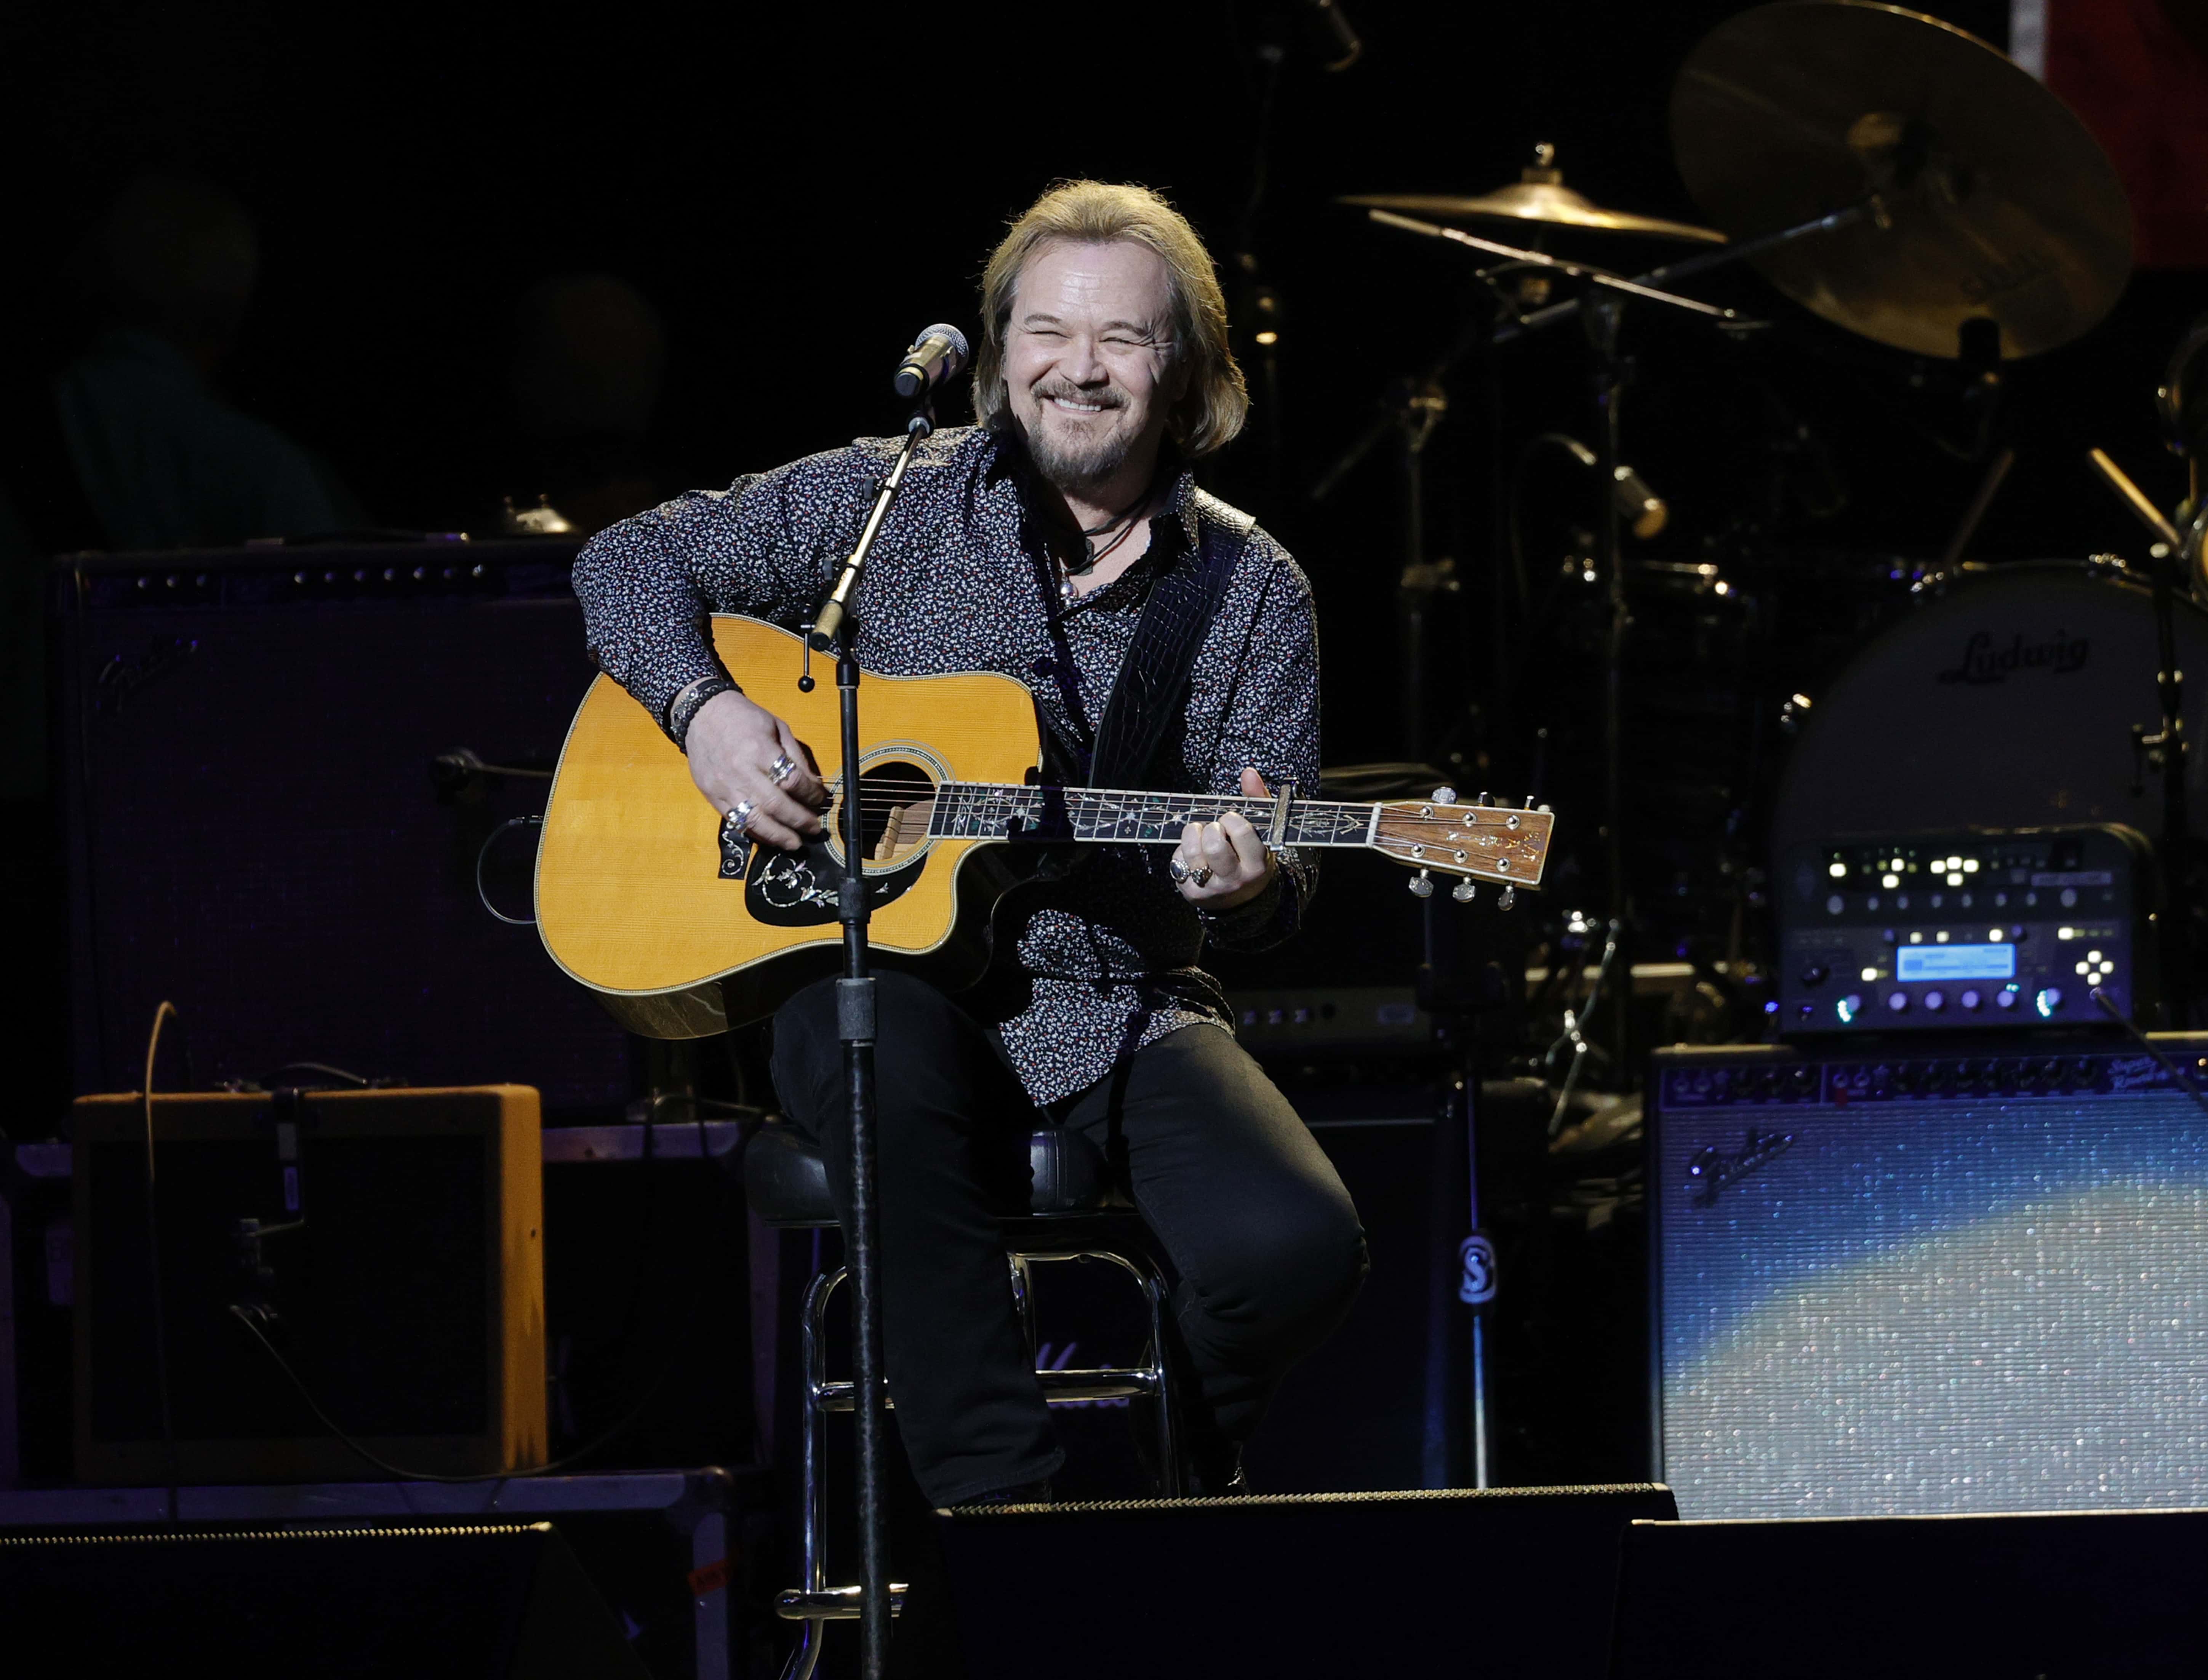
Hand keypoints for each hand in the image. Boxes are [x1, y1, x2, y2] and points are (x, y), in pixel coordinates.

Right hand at [685, 689, 825, 850]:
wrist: (702, 715)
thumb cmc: (744, 718)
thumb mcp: (778, 727)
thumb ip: (796, 757)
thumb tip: (814, 786)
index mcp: (759, 750)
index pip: (792, 781)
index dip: (811, 794)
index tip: (821, 800)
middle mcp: (741, 772)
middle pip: (775, 805)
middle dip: (798, 820)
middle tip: (814, 829)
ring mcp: (724, 787)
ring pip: (754, 820)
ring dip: (778, 836)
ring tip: (795, 843)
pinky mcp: (712, 797)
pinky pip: (736, 821)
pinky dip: (756, 832)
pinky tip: (770, 837)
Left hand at [1173, 768, 1279, 911]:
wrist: (1243, 900)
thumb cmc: (1250, 857)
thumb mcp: (1262, 832)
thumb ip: (1257, 800)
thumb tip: (1248, 773)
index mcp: (1257, 864)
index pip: (1242, 833)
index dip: (1231, 820)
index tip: (1230, 821)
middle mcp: (1235, 880)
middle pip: (1214, 846)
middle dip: (1211, 829)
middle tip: (1215, 830)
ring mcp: (1211, 888)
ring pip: (1191, 852)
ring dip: (1192, 835)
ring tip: (1201, 836)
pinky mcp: (1191, 892)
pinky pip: (1178, 861)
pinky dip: (1182, 851)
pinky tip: (1195, 855)